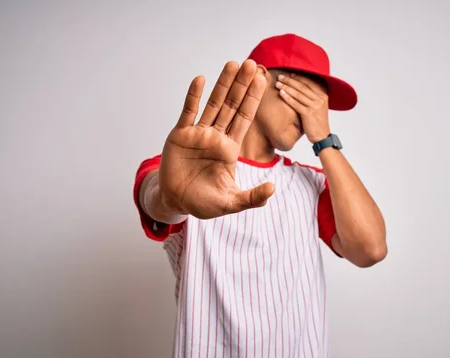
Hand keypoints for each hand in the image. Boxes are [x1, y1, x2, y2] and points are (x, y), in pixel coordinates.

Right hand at [158, 60, 273, 219]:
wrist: (176, 202)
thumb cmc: (204, 202)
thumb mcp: (231, 202)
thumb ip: (252, 198)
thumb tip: (273, 189)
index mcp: (230, 148)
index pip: (245, 119)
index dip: (253, 99)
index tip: (262, 79)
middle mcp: (216, 136)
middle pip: (232, 106)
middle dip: (241, 85)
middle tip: (251, 63)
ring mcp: (198, 134)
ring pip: (213, 104)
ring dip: (222, 84)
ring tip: (231, 64)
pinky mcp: (180, 136)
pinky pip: (188, 112)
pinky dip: (193, 96)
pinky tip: (200, 80)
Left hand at [275, 73, 330, 142]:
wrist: (322, 137)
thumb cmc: (317, 123)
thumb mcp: (319, 108)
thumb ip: (312, 98)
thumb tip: (301, 90)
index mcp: (323, 96)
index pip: (309, 82)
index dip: (298, 77)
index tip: (289, 74)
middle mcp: (320, 99)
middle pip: (303, 86)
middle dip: (290, 80)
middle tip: (280, 76)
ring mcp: (315, 106)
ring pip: (298, 93)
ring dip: (287, 87)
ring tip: (278, 83)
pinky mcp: (309, 113)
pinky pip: (296, 103)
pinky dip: (288, 97)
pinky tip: (281, 93)